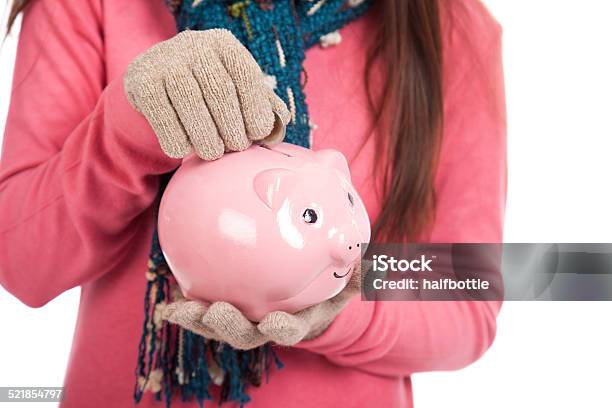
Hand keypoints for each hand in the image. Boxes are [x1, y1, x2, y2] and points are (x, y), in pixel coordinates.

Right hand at [124, 29, 289, 159]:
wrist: (153, 78)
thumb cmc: (206, 88)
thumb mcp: (234, 87)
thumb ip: (260, 102)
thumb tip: (281, 120)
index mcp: (223, 44)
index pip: (245, 74)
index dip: (255, 108)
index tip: (258, 133)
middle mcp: (193, 45)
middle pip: (219, 92)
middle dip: (232, 127)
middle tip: (236, 147)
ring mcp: (164, 61)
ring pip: (191, 106)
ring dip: (206, 138)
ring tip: (214, 153)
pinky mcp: (140, 82)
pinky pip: (163, 117)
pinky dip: (177, 140)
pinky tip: (184, 149)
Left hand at [161, 267, 362, 349]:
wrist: (308, 285)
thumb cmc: (330, 280)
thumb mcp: (352, 274)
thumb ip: (363, 270)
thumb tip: (374, 263)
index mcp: (298, 318)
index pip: (291, 327)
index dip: (283, 329)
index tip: (277, 324)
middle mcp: (268, 323)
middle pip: (248, 333)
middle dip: (231, 329)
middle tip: (217, 314)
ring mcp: (246, 317)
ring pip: (219, 324)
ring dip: (199, 320)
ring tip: (179, 310)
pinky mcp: (226, 305)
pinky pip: (205, 306)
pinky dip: (187, 306)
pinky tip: (168, 301)